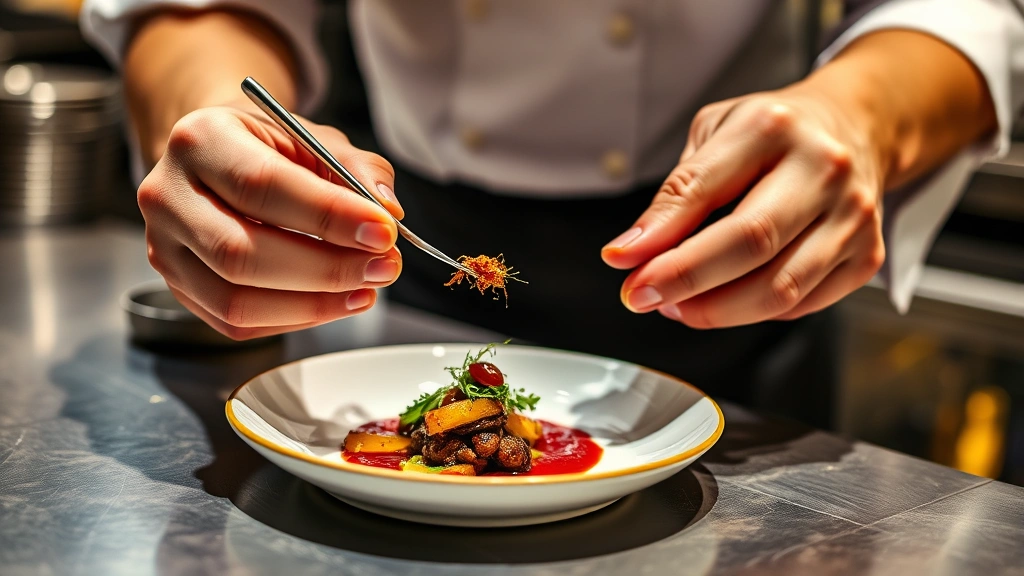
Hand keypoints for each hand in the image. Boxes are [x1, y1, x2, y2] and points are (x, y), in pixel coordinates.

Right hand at [139, 102, 403, 338]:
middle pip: (242, 252)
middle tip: (383, 266)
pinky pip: (236, 324)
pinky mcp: (179, 289)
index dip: (327, 215)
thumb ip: (356, 169)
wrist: (221, 163)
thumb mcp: (315, 139)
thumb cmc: (270, 150)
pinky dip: (295, 319)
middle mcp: (167, 195)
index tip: (383, 231)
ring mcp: (164, 249)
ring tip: (366, 287)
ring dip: (314, 303)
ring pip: (236, 300)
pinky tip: (334, 301)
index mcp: (199, 140)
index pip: (261, 185)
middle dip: (326, 268)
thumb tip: (387, 210)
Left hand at [602, 84, 886, 327]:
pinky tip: (726, 300)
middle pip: (750, 243)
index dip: (657, 236)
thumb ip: (677, 193)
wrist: (855, 127)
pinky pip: (800, 306)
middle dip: (685, 280)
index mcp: (773, 127)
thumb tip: (632, 252)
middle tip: (643, 296)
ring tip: (678, 304)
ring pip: (778, 288)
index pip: (704, 190)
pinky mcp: (867, 257)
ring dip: (715, 310)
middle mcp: (823, 169)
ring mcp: (853, 216)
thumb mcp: (714, 135)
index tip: (622, 262)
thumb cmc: (774, 134)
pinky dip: (752, 313)